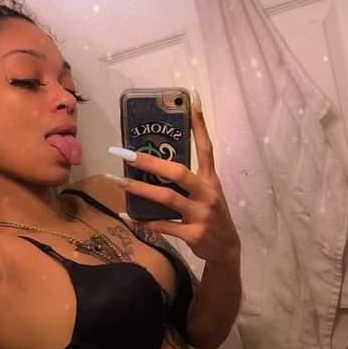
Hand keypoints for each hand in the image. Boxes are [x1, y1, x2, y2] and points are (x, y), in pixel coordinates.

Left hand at [110, 101, 240, 266]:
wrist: (227, 249)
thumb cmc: (212, 216)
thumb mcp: (209, 193)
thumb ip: (190, 180)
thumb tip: (158, 163)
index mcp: (211, 180)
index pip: (206, 147)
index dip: (199, 125)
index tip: (191, 99)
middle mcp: (207, 194)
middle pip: (178, 173)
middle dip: (151, 163)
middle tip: (128, 154)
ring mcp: (201, 215)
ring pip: (167, 198)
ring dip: (141, 190)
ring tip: (120, 182)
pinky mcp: (194, 234)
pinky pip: (165, 226)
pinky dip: (146, 222)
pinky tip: (130, 217)